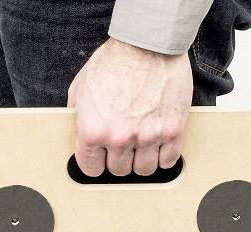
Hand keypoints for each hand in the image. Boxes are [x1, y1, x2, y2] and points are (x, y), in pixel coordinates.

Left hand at [67, 38, 192, 176]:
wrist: (148, 43)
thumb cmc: (116, 59)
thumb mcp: (82, 86)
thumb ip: (78, 115)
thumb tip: (78, 134)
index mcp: (93, 130)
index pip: (91, 169)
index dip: (96, 162)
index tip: (102, 157)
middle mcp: (119, 137)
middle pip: (119, 171)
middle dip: (120, 158)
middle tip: (124, 144)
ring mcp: (147, 137)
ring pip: (144, 170)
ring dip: (142, 160)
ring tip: (142, 144)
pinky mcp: (172, 132)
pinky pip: (167, 161)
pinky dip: (164, 156)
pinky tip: (159, 143)